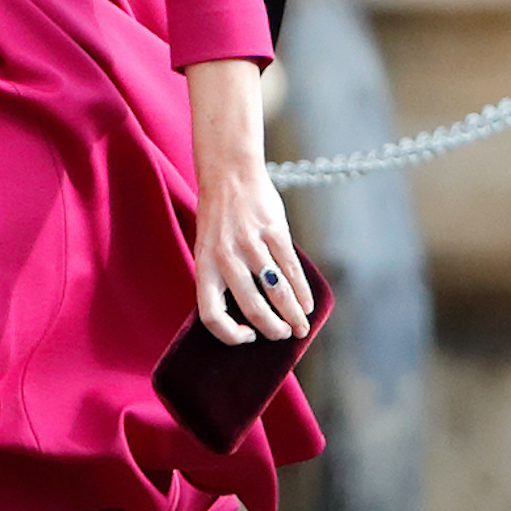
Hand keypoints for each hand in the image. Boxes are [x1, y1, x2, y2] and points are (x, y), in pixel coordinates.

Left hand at [193, 163, 313, 347]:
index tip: (248, 337)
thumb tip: (247, 318)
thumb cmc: (219, 220)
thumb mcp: (208, 250)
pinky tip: (306, 303)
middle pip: (251, 307)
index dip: (230, 334)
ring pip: (276, 291)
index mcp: (203, 266)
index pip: (211, 315)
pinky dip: (302, 291)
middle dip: (272, 328)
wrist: (229, 174)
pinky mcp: (272, 229)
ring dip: (292, 314)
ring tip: (299, 325)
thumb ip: (220, 279)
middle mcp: (225, 257)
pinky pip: (291, 268)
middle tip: (282, 335)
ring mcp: (249, 243)